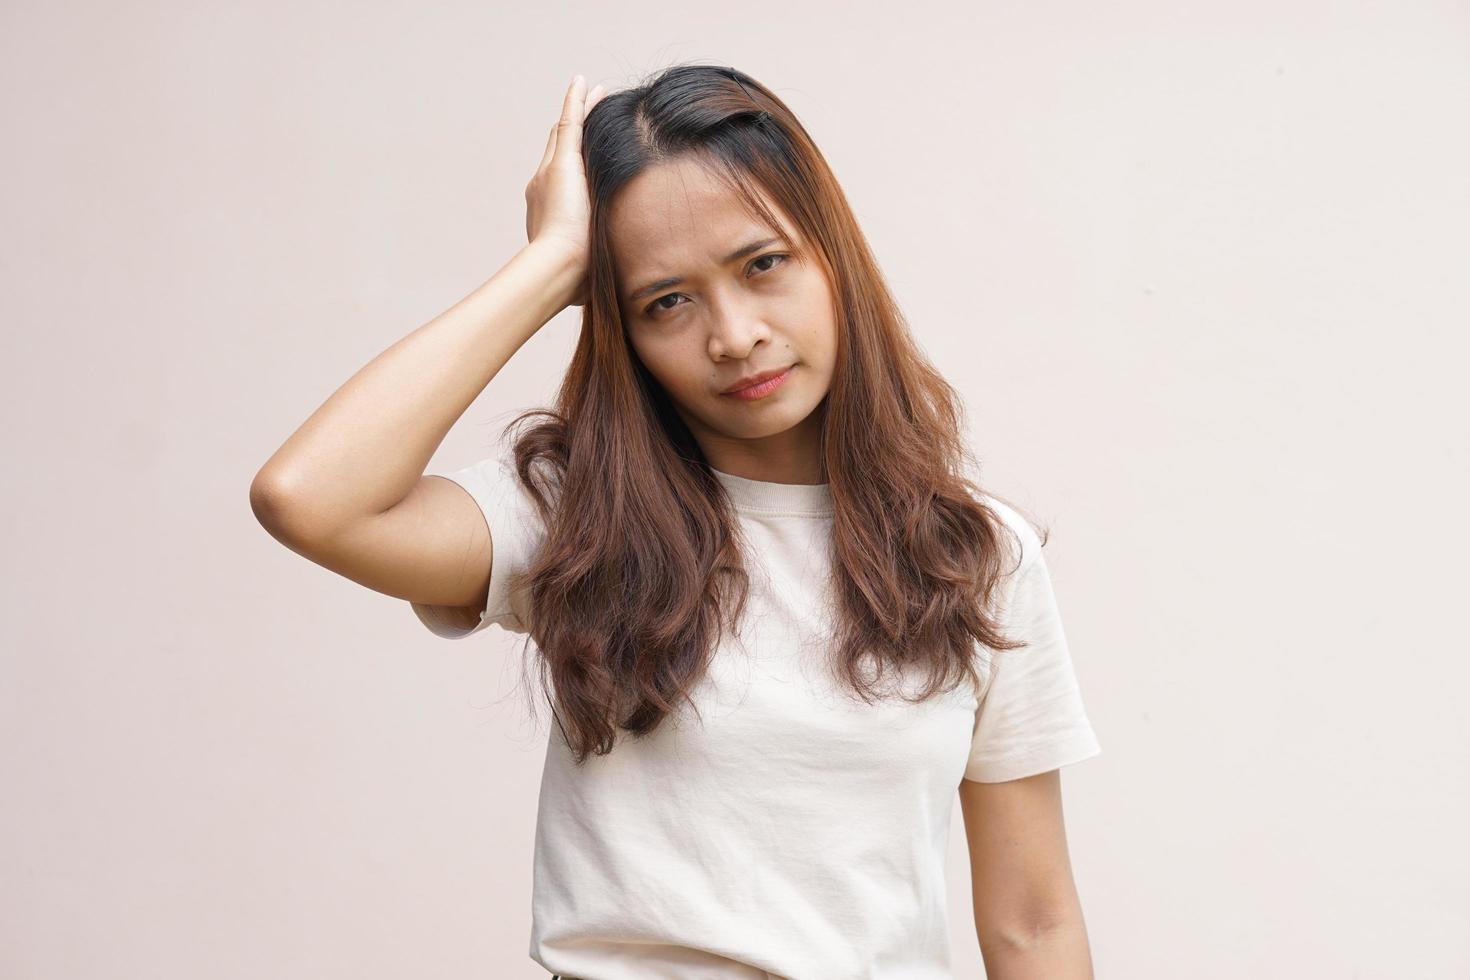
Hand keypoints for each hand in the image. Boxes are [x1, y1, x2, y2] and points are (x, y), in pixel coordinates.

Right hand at [524, 74, 606, 307]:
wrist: (558, 267)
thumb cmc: (571, 280)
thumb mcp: (582, 273)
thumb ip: (587, 271)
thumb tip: (594, 295)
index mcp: (548, 211)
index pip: (561, 182)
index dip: (573, 167)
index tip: (585, 159)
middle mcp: (543, 186)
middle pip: (559, 152)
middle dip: (573, 134)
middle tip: (587, 113)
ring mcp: (551, 172)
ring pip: (567, 134)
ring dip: (579, 113)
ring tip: (592, 93)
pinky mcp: (562, 162)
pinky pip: (570, 123)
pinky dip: (575, 102)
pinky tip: (582, 83)